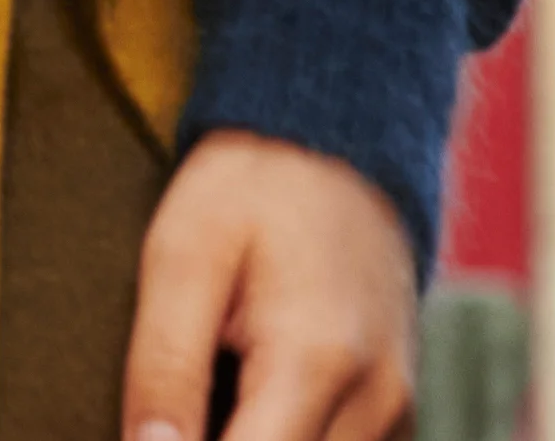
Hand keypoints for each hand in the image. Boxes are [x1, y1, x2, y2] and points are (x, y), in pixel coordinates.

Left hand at [123, 131, 420, 440]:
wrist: (337, 143)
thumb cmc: (252, 190)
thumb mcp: (182, 258)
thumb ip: (163, 370)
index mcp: (316, 361)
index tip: (159, 432)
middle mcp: (374, 400)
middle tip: (183, 402)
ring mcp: (395, 410)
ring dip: (257, 440)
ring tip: (216, 396)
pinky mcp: (395, 412)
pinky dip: (288, 438)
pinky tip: (252, 405)